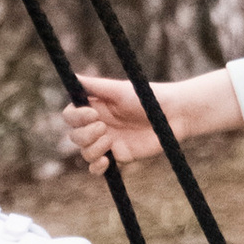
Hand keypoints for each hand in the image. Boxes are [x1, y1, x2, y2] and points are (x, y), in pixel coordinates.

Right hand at [60, 66, 243, 170]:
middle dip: (85, 134)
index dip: (76, 117)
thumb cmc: (147, 97)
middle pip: (74, 136)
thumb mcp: (120, 90)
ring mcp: (107, 142)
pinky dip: (96, 167)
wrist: (172, 114)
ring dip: (92, 149)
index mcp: (96, 107)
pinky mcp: (118, 156)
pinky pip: (97, 167)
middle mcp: (98, 125)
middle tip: (103, 127)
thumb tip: (73, 76)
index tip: (93, 114)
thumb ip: (95, 85)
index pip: (71, 116)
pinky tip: (106, 161)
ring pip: (84, 152)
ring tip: (110, 141)